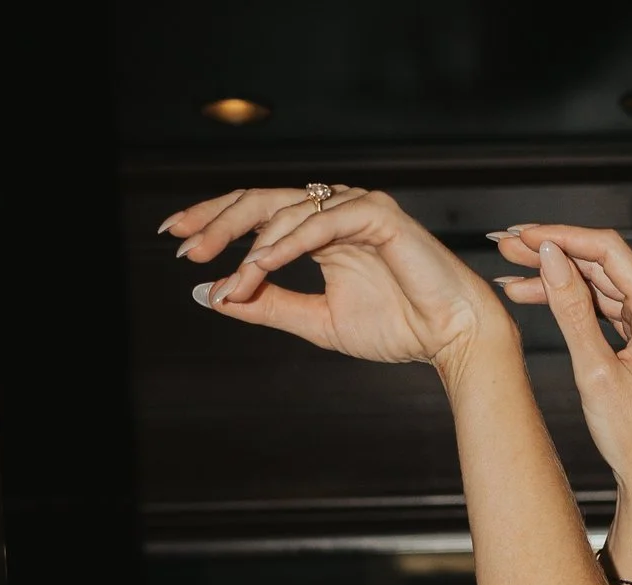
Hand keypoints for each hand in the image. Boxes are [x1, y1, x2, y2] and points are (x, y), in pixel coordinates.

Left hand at [163, 184, 506, 375]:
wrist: (453, 337)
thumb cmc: (400, 328)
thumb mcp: (318, 322)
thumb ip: (269, 305)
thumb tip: (214, 296)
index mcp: (320, 230)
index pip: (257, 214)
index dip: (214, 223)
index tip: (178, 243)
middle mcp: (334, 210)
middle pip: (261, 200)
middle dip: (216, 220)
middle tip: (184, 246)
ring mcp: (355, 206)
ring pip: (286, 212)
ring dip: (251, 246)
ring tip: (230, 280)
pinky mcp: (377, 213)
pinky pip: (321, 223)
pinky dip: (287, 243)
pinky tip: (261, 264)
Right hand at [486, 223, 631, 504]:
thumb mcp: (595, 372)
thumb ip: (571, 311)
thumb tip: (551, 258)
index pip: (607, 251)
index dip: (562, 237)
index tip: (523, 236)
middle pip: (599, 262)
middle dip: (551, 252)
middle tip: (506, 245)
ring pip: (595, 284)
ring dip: (553, 277)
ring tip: (508, 270)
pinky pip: (598, 307)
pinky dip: (566, 302)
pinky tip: (531, 295)